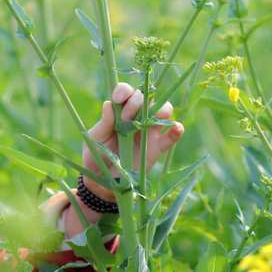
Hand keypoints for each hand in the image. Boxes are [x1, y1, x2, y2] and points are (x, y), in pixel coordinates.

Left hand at [82, 82, 185, 200]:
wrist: (102, 181)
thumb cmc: (96, 156)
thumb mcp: (95, 139)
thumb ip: (103, 123)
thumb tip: (109, 104)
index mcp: (119, 111)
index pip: (127, 91)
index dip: (124, 91)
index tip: (118, 99)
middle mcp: (136, 117)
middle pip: (146, 97)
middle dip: (136, 103)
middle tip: (125, 119)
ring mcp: (149, 131)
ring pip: (164, 110)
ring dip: (159, 110)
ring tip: (146, 123)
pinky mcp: (157, 147)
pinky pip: (172, 136)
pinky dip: (177, 129)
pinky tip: (176, 128)